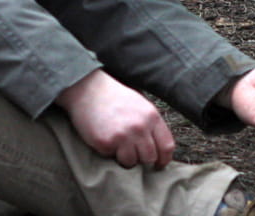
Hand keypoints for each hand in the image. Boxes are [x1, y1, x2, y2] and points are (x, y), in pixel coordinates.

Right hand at [55, 68, 174, 168]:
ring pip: (131, 162)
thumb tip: (158, 148)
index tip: (159, 165)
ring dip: (125, 158)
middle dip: (141, 159)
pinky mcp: (106, 143)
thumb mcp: (142, 105)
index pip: (166, 146)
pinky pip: (111, 158)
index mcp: (152, 117)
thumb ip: (152, 125)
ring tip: (117, 144)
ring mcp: (123, 136)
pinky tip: (105, 137)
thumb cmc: (115, 97)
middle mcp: (140, 127)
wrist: (89, 90)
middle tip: (132, 152)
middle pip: (149, 157)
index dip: (164, 159)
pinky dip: (108, 152)